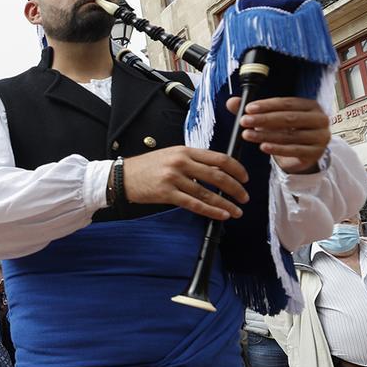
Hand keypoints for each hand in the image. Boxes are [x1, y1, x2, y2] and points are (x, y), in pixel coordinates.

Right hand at [122, 146, 248, 220]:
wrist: (122, 176)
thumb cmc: (146, 167)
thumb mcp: (171, 156)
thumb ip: (192, 162)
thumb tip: (216, 172)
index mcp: (185, 150)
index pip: (219, 158)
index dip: (236, 169)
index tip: (245, 178)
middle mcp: (181, 162)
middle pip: (217, 175)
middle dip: (236, 188)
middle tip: (244, 197)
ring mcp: (173, 178)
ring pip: (208, 193)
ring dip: (226, 203)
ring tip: (236, 211)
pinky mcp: (166, 193)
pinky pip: (194, 204)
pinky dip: (210, 211)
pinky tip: (221, 215)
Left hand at [235, 96, 330, 173]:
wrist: (302, 155)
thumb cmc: (287, 131)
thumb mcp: (271, 119)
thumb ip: (254, 111)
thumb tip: (231, 102)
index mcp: (310, 106)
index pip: (287, 103)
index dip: (267, 105)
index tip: (247, 108)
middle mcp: (319, 119)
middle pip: (289, 118)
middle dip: (264, 119)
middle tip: (244, 121)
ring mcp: (320, 136)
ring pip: (290, 135)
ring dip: (266, 135)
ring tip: (246, 135)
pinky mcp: (316, 153)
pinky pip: (295, 150)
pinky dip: (277, 149)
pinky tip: (262, 147)